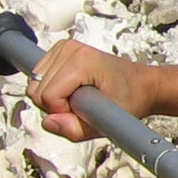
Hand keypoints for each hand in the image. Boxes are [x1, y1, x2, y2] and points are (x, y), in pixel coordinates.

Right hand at [27, 40, 162, 142]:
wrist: (142, 85)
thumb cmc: (130, 99)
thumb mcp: (107, 123)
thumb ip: (74, 129)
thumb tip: (49, 122)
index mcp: (82, 61)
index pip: (47, 96)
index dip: (61, 111)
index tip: (83, 110)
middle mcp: (70, 49)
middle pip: (36, 90)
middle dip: (55, 105)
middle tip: (82, 105)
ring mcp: (64, 47)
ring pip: (34, 84)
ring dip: (53, 97)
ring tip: (79, 97)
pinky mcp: (60, 50)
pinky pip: (38, 78)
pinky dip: (51, 88)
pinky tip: (73, 89)